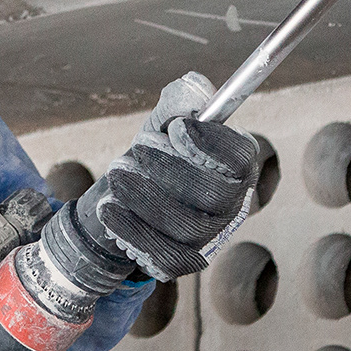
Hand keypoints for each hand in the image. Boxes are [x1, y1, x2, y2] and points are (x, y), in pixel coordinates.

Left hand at [86, 72, 259, 279]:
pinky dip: (132, 229)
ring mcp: (209, 239)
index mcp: (235, 167)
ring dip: (145, 196)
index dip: (212, 143)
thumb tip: (195, 89)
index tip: (178, 127)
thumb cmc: (152, 156)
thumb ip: (179, 102)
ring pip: (186, 227)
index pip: (241, 157)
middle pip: (214, 196)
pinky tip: (109, 208)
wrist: (123, 197)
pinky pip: (163, 255)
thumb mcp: (161, 123)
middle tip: (135, 148)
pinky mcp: (182, 262)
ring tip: (117, 173)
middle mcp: (231, 206)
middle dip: (169, 170)